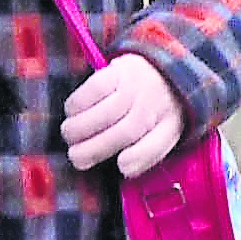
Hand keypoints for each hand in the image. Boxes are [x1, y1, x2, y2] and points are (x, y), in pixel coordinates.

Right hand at [63, 56, 185, 175]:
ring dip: (81, 128)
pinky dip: (77, 105)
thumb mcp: (161, 131)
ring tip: (70, 136)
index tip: (121, 166)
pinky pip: (94, 89)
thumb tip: (123, 169)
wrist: (159, 72)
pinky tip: (72, 113)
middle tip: (76, 157)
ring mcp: (137, 86)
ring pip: (107, 112)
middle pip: (126, 131)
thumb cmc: (154, 110)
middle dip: (95, 149)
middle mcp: (157, 104)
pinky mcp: (118, 71)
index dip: (138, 157)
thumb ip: (146, 153)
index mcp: (170, 124)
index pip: (158, 144)